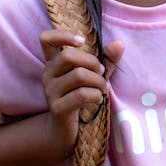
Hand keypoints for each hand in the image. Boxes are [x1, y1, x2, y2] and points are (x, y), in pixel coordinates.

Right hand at [39, 30, 123, 153]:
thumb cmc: (81, 97)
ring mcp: (50, 92)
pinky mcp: (57, 108)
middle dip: (92, 62)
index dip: (62, 35)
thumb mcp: (94, 75)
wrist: (66, 130)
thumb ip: (106, 59)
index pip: (46, 39)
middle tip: (102, 72)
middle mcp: (48, 74)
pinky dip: (96, 95)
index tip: (82, 41)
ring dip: (98, 81)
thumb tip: (119, 44)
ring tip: (103, 88)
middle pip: (68, 56)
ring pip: (78, 75)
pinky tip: (98, 100)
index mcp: (53, 62)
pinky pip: (81, 95)